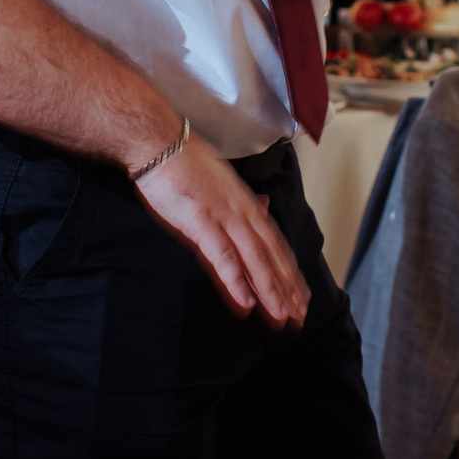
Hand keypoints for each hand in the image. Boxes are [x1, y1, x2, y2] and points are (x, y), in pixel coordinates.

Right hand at [134, 131, 309, 330]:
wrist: (158, 141)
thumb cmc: (185, 160)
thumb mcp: (223, 179)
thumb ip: (244, 198)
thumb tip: (264, 205)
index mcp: (246, 203)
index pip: (275, 243)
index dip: (289, 271)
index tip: (300, 295)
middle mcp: (242, 211)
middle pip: (270, 256)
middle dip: (286, 289)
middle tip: (299, 317)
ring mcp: (223, 217)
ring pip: (254, 260)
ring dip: (269, 291)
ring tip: (281, 317)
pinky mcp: (201, 222)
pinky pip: (223, 257)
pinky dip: (236, 280)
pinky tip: (246, 303)